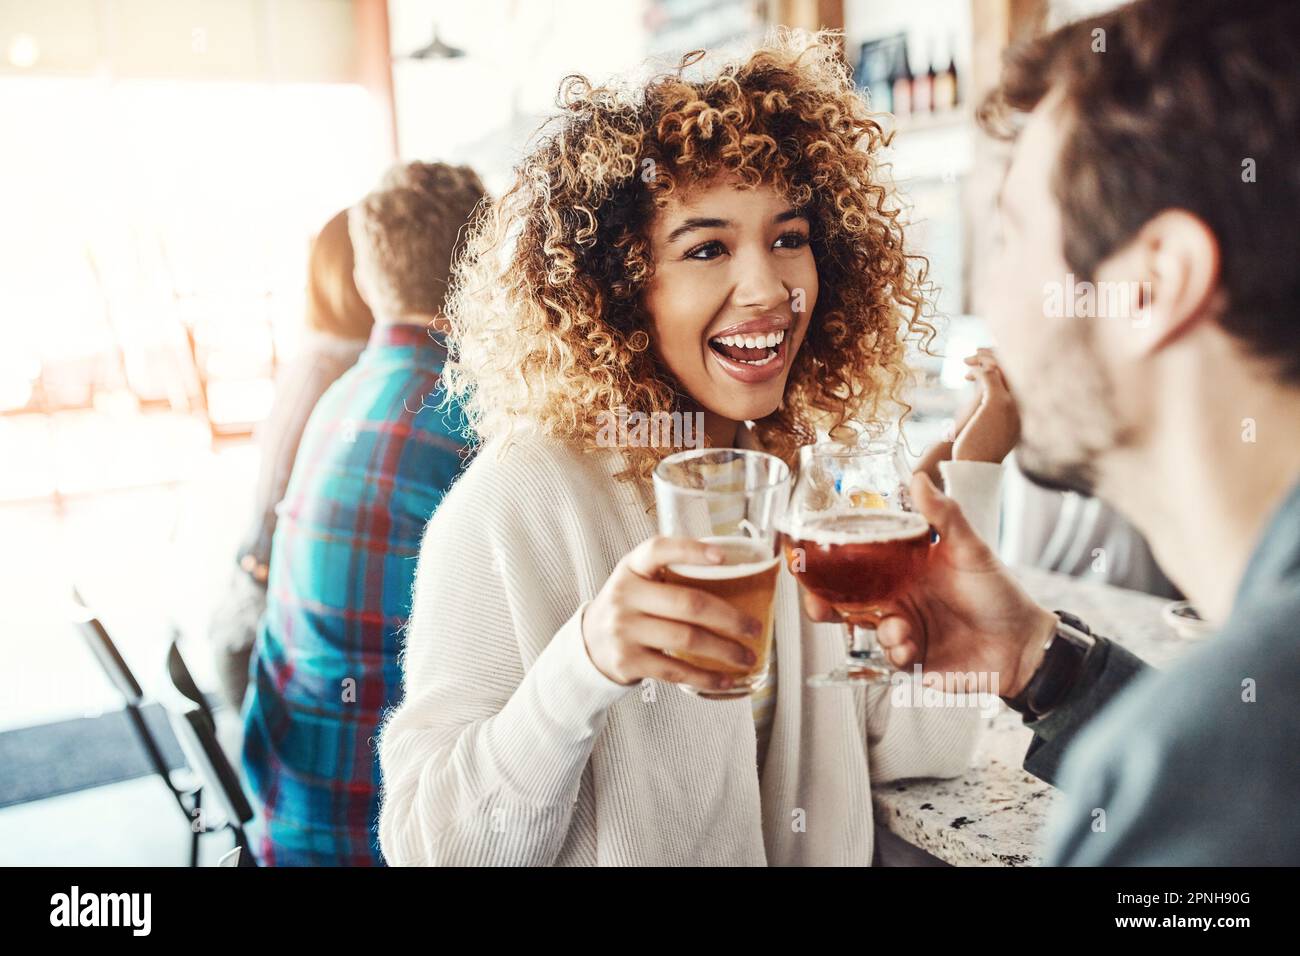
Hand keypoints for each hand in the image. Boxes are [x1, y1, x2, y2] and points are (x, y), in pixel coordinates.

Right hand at [582, 536, 761, 692]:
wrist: (591, 642)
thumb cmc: (631, 606)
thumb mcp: (641, 580)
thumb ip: (674, 573)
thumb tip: (738, 575)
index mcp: (632, 567)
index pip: (659, 550)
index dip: (691, 550)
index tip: (723, 558)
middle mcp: (625, 595)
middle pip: (688, 603)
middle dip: (730, 618)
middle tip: (754, 628)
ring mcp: (624, 629)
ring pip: (686, 639)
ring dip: (724, 651)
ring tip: (746, 656)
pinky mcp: (629, 660)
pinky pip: (675, 670)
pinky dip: (705, 677)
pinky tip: (725, 679)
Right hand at [799, 473, 1055, 697]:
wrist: (1024, 647)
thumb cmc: (1000, 595)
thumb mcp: (971, 549)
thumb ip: (944, 516)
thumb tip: (916, 479)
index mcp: (905, 568)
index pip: (858, 562)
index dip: (830, 563)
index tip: (808, 560)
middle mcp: (898, 597)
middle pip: (847, 599)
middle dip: (824, 604)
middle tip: (818, 606)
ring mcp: (904, 628)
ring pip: (865, 628)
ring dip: (876, 629)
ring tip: (898, 630)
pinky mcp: (913, 659)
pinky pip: (889, 656)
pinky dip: (894, 651)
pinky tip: (910, 647)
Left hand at [952, 348, 1019, 463]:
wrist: (974, 467)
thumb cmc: (979, 451)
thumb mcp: (992, 429)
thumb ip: (995, 413)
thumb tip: (986, 402)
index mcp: (1024, 412)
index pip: (1021, 378)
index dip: (1004, 366)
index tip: (985, 365)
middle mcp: (1023, 405)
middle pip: (1015, 367)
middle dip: (996, 355)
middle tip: (976, 352)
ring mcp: (1012, 403)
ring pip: (1002, 367)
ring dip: (984, 358)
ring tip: (967, 359)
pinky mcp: (996, 402)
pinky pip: (988, 374)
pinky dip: (976, 369)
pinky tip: (965, 373)